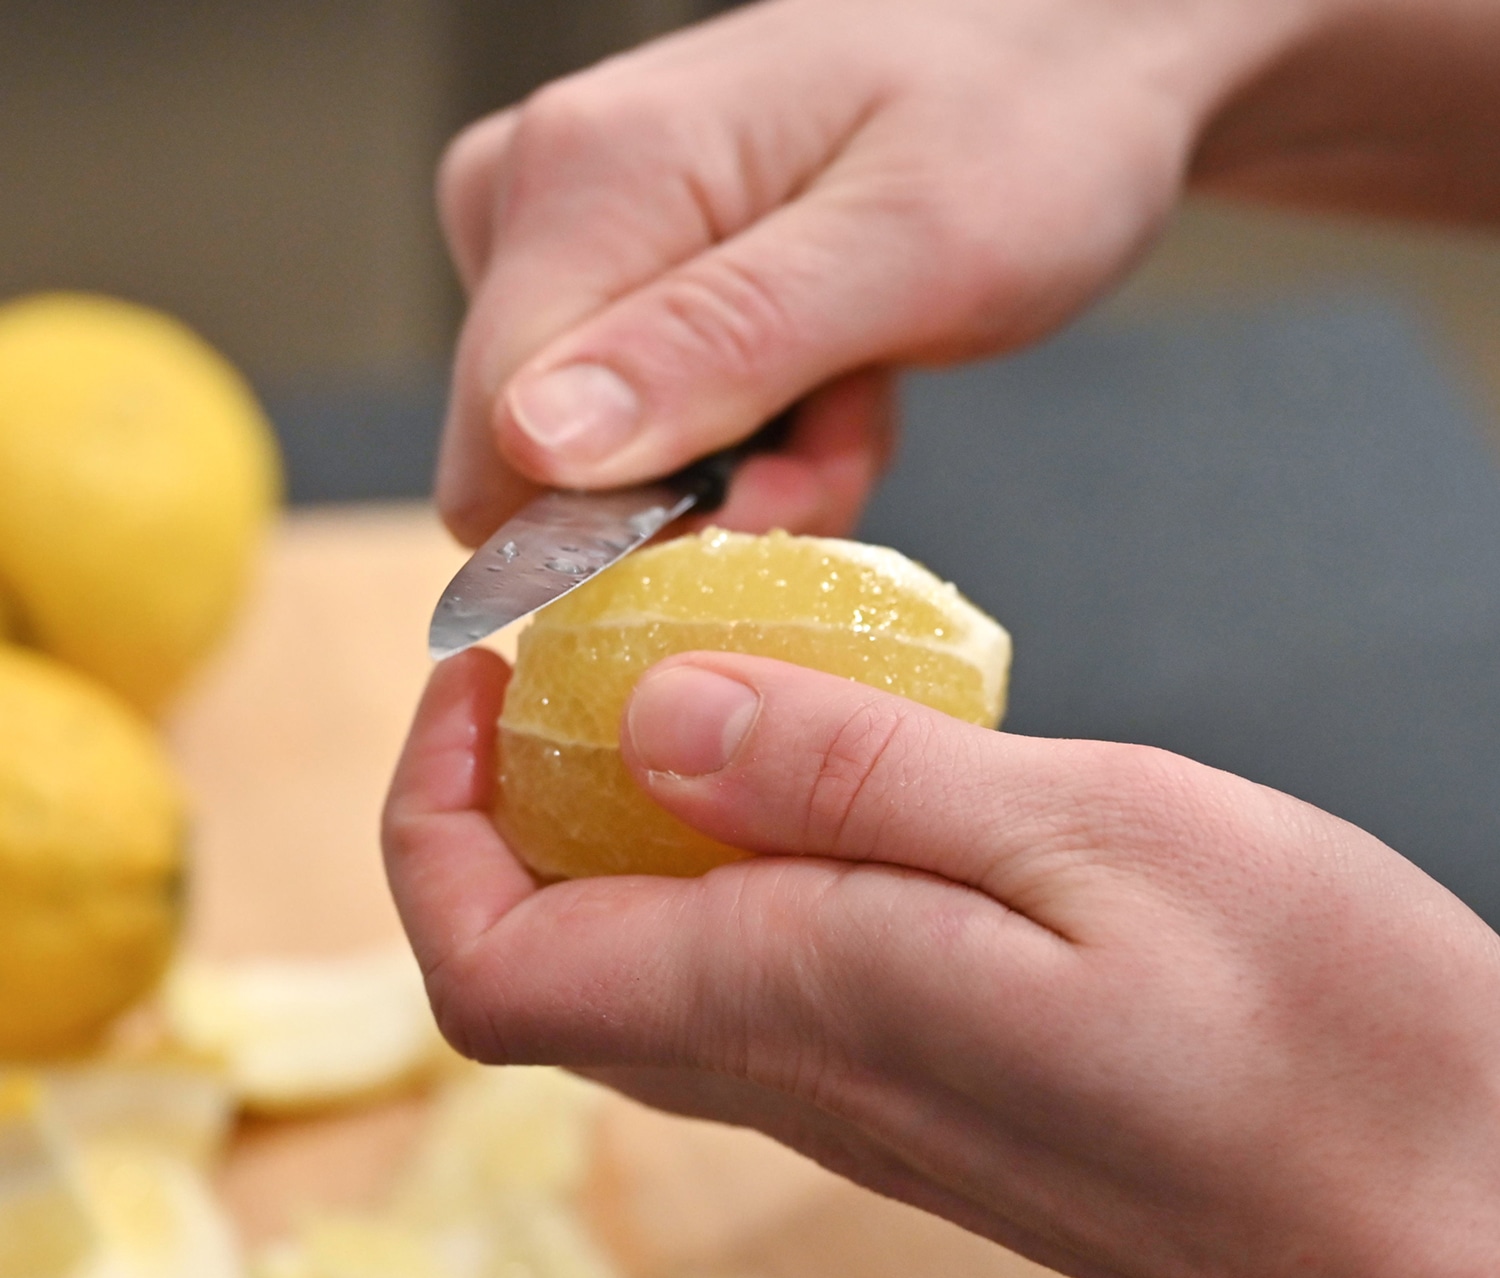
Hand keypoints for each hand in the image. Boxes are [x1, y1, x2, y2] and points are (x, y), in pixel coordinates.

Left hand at [385, 649, 1499, 1277]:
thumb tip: (658, 718)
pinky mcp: (920, 1075)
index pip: (493, 966)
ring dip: (614, 822)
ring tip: (687, 679)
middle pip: (545, 961)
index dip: (431, 826)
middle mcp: (797, 1068)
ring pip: (640, 963)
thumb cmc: (1318, 1040)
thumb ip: (858, 781)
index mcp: (803, 1002)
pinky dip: (727, 854)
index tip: (477, 682)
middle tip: (573, 657)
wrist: (1442, 1222)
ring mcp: (856, 1085)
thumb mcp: (1093, 841)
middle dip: (508, 803)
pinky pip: (751, 969)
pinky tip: (822, 766)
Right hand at [432, 0, 1319, 544]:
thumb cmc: (1020, 125)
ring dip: (750, 469)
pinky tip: (835, 376)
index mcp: (587, 174)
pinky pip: (640, 423)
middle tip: (845, 439)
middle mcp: (537, 194)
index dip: (633, 524)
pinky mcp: (612, 273)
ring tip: (858, 389)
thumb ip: (721, 345)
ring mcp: (569, 233)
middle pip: (547, 463)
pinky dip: (755, 436)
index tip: (783, 500)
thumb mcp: (905, 251)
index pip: (503, 444)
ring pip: (601, 461)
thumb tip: (534, 447)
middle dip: (706, 496)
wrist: (1061, 50)